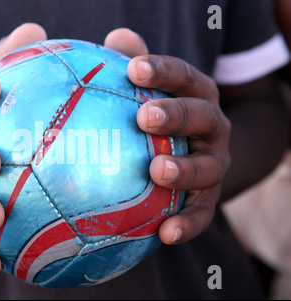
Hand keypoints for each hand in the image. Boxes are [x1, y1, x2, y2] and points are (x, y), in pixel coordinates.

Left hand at [105, 29, 230, 244]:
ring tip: (157, 170)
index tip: (133, 69)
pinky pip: (202, 214)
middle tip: (145, 117)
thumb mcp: (153, 89)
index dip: (163, 71)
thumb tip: (115, 37)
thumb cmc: (162, 119)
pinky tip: (164, 234)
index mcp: (196, 97)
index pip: (184, 77)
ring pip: (208, 167)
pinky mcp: (209, 198)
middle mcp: (212, 128)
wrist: (198, 156)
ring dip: (185, 169)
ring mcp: (214, 163)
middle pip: (202, 117)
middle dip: (176, 115)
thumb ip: (134, 65)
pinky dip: (187, 224)